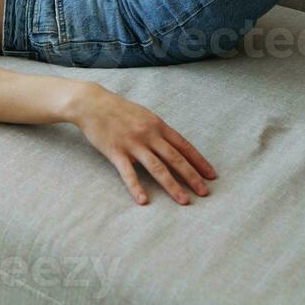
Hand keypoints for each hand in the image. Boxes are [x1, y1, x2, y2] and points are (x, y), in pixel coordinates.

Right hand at [70, 83, 216, 205]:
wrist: (92, 104)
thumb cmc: (119, 110)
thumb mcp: (144, 115)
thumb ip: (159, 131)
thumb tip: (174, 146)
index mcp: (158, 125)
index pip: (184, 146)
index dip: (199, 161)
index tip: (211, 175)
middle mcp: (149, 134)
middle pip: (175, 158)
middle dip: (192, 176)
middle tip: (204, 192)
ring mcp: (133, 144)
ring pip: (157, 167)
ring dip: (172, 185)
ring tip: (184, 200)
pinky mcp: (116, 152)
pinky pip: (128, 173)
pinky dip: (136, 187)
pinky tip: (144, 200)